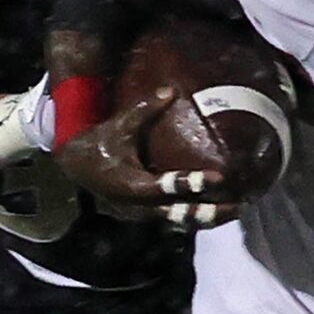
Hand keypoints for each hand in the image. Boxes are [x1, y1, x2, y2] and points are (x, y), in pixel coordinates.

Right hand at [56, 87, 240, 227]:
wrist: (75, 167)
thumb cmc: (99, 143)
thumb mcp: (119, 125)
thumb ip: (144, 109)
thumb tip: (170, 90)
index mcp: (130, 184)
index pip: (167, 187)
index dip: (192, 183)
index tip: (220, 177)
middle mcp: (137, 205)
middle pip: (178, 215)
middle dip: (208, 212)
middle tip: (238, 206)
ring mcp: (141, 214)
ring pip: (178, 223)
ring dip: (206, 220)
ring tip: (234, 212)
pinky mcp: (144, 216)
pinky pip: (173, 221)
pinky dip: (194, 219)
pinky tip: (217, 214)